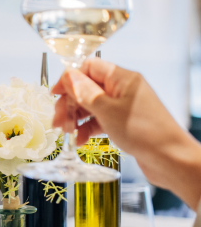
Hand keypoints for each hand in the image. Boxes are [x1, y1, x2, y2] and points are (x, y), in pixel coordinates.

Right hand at [52, 58, 200, 207]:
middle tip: (58, 119)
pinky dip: (87, 129)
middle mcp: (123, 90)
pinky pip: (99, 120)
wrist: (170, 159)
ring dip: (76, 118)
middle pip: (87, 88)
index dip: (70, 79)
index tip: (56, 93)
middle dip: (70, 103)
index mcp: (123, 79)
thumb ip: (85, 92)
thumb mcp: (107, 110)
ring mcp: (123, 107)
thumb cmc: (144, 132)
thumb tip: (68, 76)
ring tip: (66, 132)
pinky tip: (80, 140)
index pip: (90, 67)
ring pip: (91, 106)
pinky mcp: (123, 123)